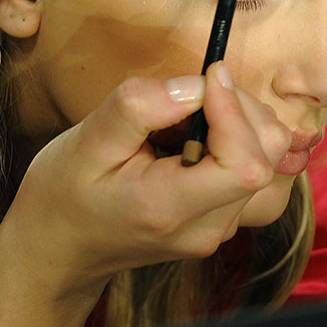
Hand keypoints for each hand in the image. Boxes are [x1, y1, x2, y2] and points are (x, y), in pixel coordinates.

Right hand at [1, 62, 291, 296]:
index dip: (235, 110)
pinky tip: (193, 136)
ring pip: (268, 157)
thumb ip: (141, 108)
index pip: (245, 164)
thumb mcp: (86, 141)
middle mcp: (206, 227)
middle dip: (238, 106)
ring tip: (183, 120)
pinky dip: (235, 138)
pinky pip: (254, 167)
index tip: (205, 79)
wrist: (59, 247)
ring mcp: (218, 228)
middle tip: (188, 94)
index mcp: (170, 210)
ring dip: (238, 120)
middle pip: (265, 154)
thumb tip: (196, 86)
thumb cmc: (64, 193)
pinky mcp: (222, 219)